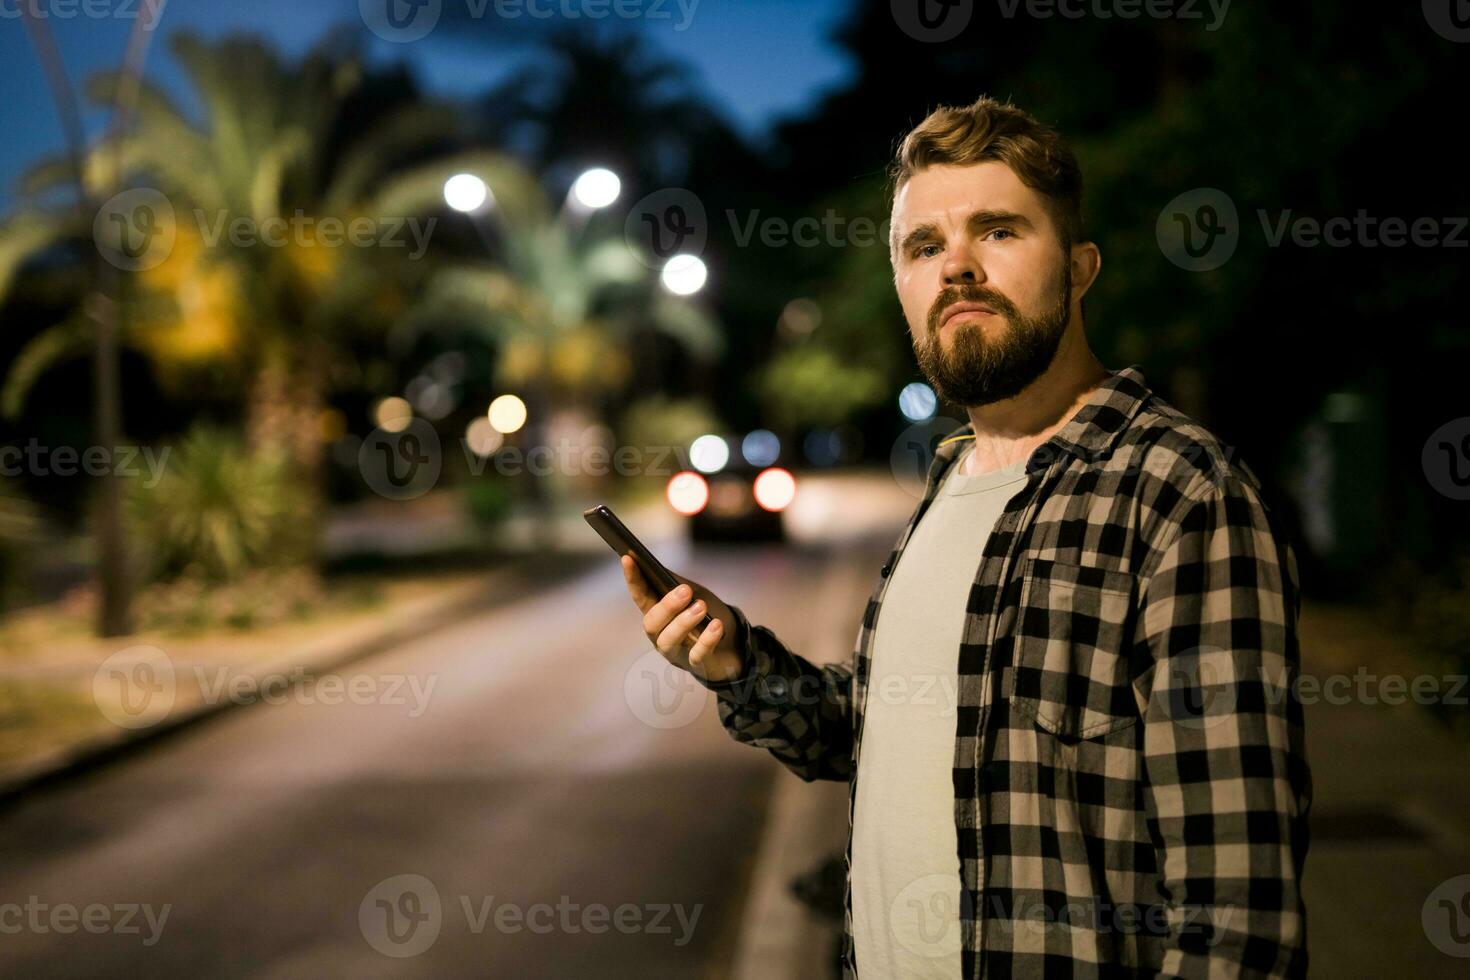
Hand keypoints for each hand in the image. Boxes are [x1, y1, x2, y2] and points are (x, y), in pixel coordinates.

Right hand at [621, 555, 745, 683]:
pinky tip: (716, 626)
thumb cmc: (706, 615)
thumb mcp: (693, 595)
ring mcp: (677, 652)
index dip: (633, 579)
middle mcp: (661, 635)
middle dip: (666, 606)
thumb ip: (675, 584)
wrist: (733, 643)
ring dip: (684, 622)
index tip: (628, 558)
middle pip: (651, 623)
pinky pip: (697, 656)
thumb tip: (655, 567)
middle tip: (685, 590)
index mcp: (657, 614)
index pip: (640, 596)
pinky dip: (706, 640)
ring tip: (701, 606)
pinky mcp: (698, 665)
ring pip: (669, 641)